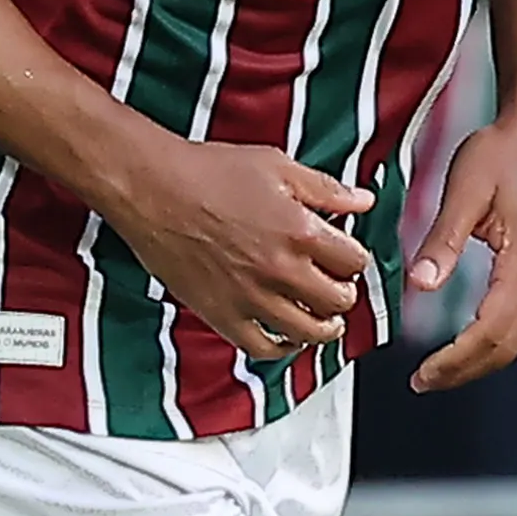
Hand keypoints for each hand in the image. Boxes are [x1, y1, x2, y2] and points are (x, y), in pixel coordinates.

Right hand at [108, 137, 376, 361]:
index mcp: (300, 231)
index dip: (354, 259)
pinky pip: (263, 348)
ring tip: (323, 319)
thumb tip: (363, 201)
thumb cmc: (208, 172)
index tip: (346, 257)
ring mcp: (251, 297)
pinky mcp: (222, 314)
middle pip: (337, 301)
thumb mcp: (277, 166)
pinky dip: (281, 348)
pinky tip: (286, 337)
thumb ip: (325, 189)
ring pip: (307, 332)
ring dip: (323, 327)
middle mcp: (280, 270)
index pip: (353, 262)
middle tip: (335, 286)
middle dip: (343, 293)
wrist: (153, 188)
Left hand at [398, 109, 516, 392]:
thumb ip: (443, 241)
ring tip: (435, 372)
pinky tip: (460, 345)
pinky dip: (488, 342)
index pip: (490, 331)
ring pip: (513, 340)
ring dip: (476, 361)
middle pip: (505, 347)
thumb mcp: (465, 191)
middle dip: (463, 371)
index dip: (454, 360)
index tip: (421, 375)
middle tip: (421, 382)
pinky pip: (516, 322)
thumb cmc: (503, 152)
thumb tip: (420, 287)